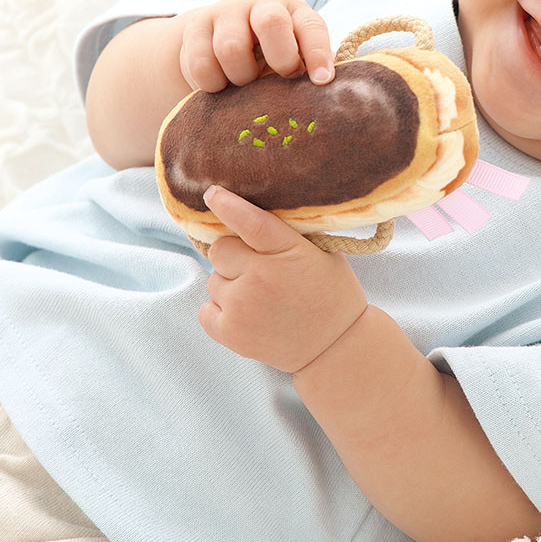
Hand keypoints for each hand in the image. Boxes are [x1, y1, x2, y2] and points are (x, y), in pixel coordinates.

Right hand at [177, 0, 333, 92]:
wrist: (215, 47)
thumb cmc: (267, 60)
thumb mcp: (290, 61)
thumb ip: (305, 71)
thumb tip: (322, 89)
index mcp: (294, 13)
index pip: (312, 26)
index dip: (318, 54)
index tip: (321, 82)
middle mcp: (262, 5)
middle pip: (271, 22)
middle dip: (279, 58)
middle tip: (278, 80)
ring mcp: (226, 12)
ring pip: (231, 48)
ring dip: (240, 77)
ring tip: (243, 84)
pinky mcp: (196, 26)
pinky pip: (201, 63)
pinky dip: (211, 84)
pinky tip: (219, 84)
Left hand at [198, 186, 367, 371]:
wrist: (335, 348)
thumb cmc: (330, 293)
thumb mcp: (322, 253)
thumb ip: (287, 234)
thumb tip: (249, 213)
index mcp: (287, 250)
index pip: (248, 220)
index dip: (226, 205)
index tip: (211, 193)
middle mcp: (260, 276)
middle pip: (220, 249)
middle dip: (234, 255)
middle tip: (257, 269)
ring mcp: (242, 306)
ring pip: (213, 279)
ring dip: (230, 284)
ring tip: (260, 297)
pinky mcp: (230, 333)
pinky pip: (206, 308)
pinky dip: (221, 310)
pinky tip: (247, 314)